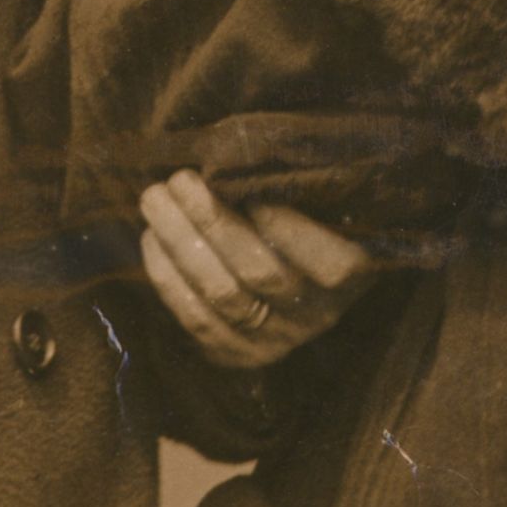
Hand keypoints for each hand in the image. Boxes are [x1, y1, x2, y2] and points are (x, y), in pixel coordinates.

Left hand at [140, 172, 374, 368]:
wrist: (300, 286)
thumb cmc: (311, 219)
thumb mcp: (325, 203)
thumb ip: (299, 186)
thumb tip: (245, 153)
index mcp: (354, 276)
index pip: (331, 263)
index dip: (287, 227)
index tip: (249, 188)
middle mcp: (316, 315)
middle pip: (259, 272)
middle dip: (211, 221)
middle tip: (178, 179)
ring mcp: (276, 340)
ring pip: (221, 294)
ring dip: (179, 242)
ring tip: (154, 198)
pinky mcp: (237, 352)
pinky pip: (195, 318)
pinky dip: (167, 275)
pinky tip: (152, 237)